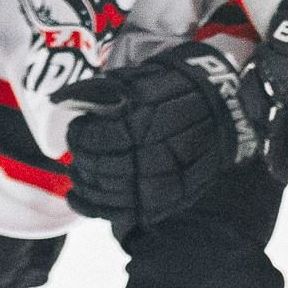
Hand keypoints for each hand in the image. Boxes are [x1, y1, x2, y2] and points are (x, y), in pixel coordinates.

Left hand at [58, 42, 264, 230]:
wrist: (227, 107)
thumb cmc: (179, 87)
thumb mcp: (142, 76)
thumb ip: (102, 90)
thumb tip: (60, 99)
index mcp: (145, 121)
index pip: (96, 139)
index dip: (78, 137)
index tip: (74, 131)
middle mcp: (155, 153)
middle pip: (101, 168)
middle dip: (82, 162)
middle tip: (75, 155)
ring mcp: (166, 180)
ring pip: (112, 194)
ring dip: (87, 188)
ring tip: (78, 176)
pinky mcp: (172, 198)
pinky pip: (129, 211)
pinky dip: (99, 209)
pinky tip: (82, 199)